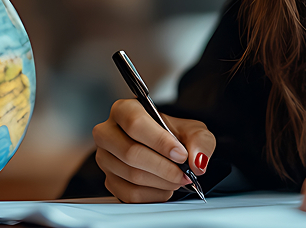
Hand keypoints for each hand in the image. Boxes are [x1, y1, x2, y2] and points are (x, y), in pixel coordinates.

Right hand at [92, 99, 215, 202]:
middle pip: (130, 153)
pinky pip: (129, 194)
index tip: (181, 155)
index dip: (160, 142)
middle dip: (163, 168)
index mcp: (124, 110)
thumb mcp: (193, 131)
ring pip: (131, 175)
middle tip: (184, 174)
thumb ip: (200, 141)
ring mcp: (105, 158)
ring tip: (177, 179)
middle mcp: (107, 132)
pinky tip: (165, 187)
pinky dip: (154, 195)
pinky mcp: (109, 180)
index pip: (135, 123)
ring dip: (161, 182)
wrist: (166, 150)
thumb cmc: (174, 136)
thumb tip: (197, 161)